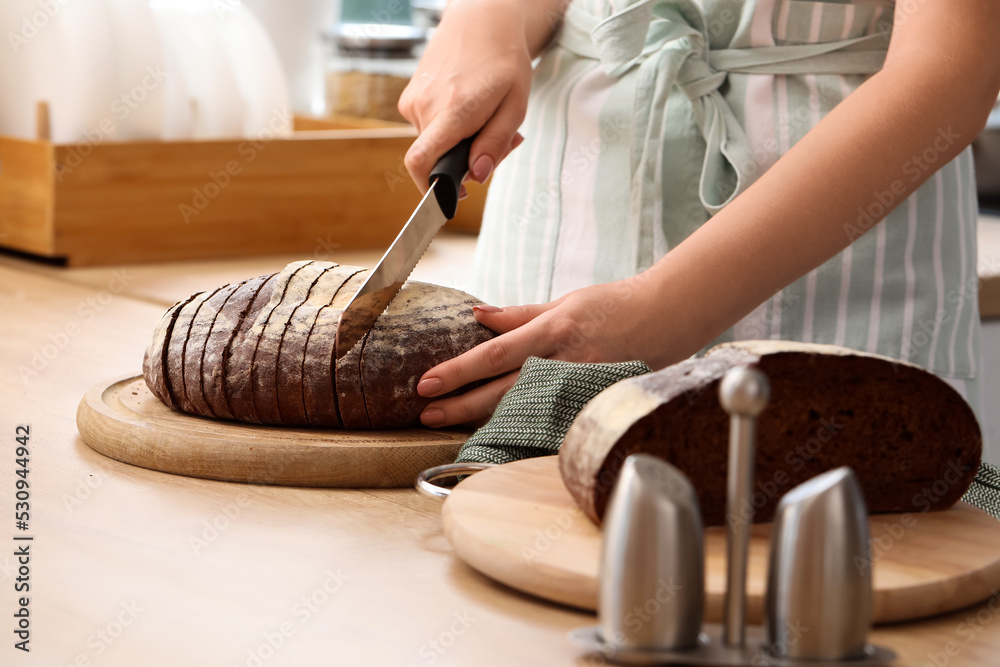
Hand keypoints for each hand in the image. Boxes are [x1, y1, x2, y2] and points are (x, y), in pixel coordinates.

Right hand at [397, 0, 532, 193]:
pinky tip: (468, 106)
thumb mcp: (515, 105)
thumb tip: (478, 174)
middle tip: (499, 143)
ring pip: (434, 142)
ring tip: (487, 117)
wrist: (481, 20)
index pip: (421, 162)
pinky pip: (429, 127)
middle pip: (437, 157)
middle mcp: (425, 107)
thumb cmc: (503, 60)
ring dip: (461, 142)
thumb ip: (495, 143)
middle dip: (467, 160)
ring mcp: (413, 100)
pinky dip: (449, 127)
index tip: (451, 197)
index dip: (432, 189)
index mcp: (452, 111)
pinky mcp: (410, 96)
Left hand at [416, 277, 665, 426]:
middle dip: (459, 404)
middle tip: (425, 413)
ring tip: (450, 427)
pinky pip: (554, 421)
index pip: (493, 355)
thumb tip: (477, 316)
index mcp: (553, 331)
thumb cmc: (614, 305)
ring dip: (485, 420)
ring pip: (525, 410)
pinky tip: (500, 437)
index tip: (425, 384)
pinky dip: (527, 429)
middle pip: (502, 390)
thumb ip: (518, 315)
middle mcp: (565, 362)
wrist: (668, 316)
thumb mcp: (563, 302)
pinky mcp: (595, 403)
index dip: (457, 372)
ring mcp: (581, 387)